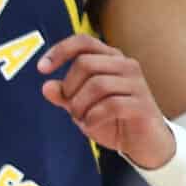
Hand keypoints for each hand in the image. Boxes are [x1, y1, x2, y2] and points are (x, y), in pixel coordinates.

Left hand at [37, 34, 174, 168]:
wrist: (144, 144)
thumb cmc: (113, 120)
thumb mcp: (83, 107)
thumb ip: (65, 96)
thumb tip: (47, 86)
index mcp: (110, 58)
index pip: (83, 41)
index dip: (60, 51)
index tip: (42, 69)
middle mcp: (125, 65)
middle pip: (85, 63)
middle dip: (69, 88)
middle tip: (71, 108)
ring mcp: (136, 84)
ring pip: (97, 84)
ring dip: (80, 106)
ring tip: (81, 119)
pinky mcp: (142, 104)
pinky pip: (111, 105)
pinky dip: (93, 117)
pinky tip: (91, 125)